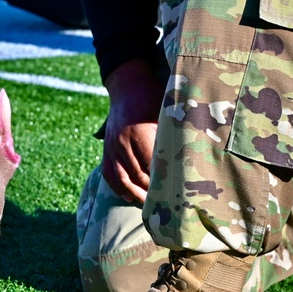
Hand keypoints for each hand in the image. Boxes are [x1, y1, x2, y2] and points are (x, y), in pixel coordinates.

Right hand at [101, 60, 164, 203]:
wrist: (127, 86)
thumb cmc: (151, 98)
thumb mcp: (165, 113)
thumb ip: (171, 136)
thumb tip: (186, 158)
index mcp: (139, 133)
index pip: (151, 165)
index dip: (162, 180)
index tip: (176, 191)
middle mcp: (122, 143)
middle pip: (137, 175)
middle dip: (150, 191)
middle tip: (166, 203)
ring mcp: (111, 148)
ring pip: (121, 179)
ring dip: (134, 194)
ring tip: (148, 205)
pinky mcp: (106, 150)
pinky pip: (109, 174)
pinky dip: (118, 188)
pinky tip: (129, 196)